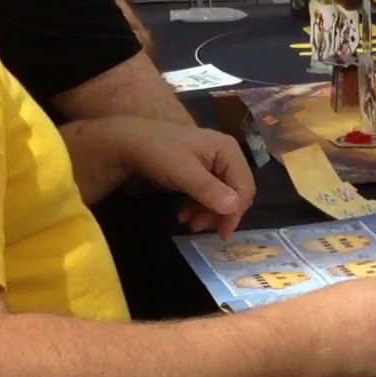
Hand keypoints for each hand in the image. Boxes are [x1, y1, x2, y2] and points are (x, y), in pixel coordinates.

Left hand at [114, 120, 256, 234]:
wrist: (131, 143)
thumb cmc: (159, 153)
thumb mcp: (183, 172)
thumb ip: (209, 189)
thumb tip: (233, 207)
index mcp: (228, 150)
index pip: (244, 186)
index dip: (236, 211)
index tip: (222, 233)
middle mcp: (227, 156)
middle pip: (236, 193)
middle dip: (220, 213)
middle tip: (198, 227)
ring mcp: (215, 164)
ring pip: (224, 197)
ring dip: (208, 213)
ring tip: (187, 223)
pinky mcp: (203, 172)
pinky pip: (211, 195)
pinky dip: (200, 208)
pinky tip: (184, 215)